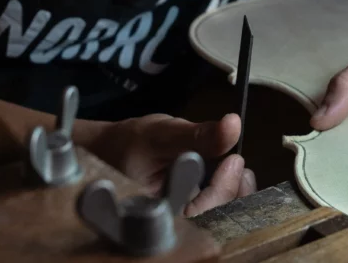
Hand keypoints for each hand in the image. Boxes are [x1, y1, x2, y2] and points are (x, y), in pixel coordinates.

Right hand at [86, 113, 255, 215]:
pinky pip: (216, 206)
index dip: (223, 191)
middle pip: (215, 218)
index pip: (202, 214)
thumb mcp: (162, 134)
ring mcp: (183, 217)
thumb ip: (198, 135)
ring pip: (220, 214)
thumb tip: (233, 124)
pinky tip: (230, 171)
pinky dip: (227, 189)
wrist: (109, 150)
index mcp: (160, 215)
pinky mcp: (190, 208)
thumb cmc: (128, 144)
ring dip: (234, 190)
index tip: (233, 160)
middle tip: (238, 162)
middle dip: (234, 191)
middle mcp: (173, 222)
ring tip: (236, 165)